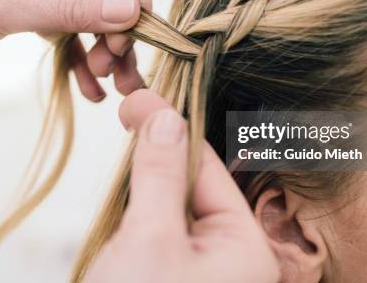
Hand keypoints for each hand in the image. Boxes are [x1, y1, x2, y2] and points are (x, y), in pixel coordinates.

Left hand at [0, 0, 150, 99]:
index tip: (128, 40)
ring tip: (107, 84)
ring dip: (108, 50)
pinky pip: (73, 32)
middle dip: (122, 32)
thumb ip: (71, 8)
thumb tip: (130, 10)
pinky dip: (83, 59)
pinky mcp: (35, 8)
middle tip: (111, 69)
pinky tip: (88, 89)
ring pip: (98, 15)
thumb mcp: (5, 4)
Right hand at [83, 89, 279, 282]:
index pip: (208, 169)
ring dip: (146, 180)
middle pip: (192, 183)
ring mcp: (200, 266)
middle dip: (159, 152)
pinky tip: (122, 196)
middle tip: (130, 111)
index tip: (137, 101)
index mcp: (244, 247)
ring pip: (173, 203)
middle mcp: (229, 255)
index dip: (171, 130)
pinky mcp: (171, 272)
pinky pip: (159, 227)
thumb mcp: (150, 237)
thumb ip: (161, 174)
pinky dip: (139, 207)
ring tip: (124, 149)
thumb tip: (166, 118)